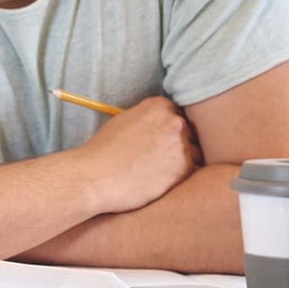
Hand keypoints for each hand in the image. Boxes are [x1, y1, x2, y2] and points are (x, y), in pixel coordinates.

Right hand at [75, 96, 202, 213]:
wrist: (93, 177)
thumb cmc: (102, 152)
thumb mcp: (123, 121)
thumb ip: (147, 119)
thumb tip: (160, 125)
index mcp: (158, 106)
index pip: (177, 115)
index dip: (168, 131)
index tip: (159, 141)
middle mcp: (174, 121)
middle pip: (189, 134)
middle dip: (178, 146)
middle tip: (157, 159)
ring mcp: (181, 145)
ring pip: (194, 154)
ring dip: (181, 163)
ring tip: (156, 172)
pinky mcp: (185, 169)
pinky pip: (193, 173)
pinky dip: (179, 179)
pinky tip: (159, 181)